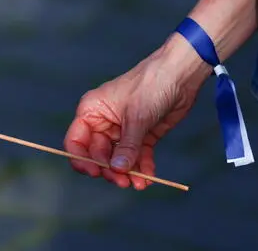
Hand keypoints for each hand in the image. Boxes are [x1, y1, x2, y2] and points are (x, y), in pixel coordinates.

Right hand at [63, 39, 207, 189]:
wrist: (180, 74)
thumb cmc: (151, 85)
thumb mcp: (136, 118)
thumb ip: (127, 147)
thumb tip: (117, 170)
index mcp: (92, 110)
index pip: (76, 141)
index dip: (82, 160)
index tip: (95, 173)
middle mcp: (103, 122)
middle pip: (98, 155)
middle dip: (110, 170)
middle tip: (123, 181)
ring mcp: (123, 130)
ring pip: (118, 159)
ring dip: (127, 173)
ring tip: (138, 184)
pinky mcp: (142, 135)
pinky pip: (137, 157)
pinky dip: (142, 168)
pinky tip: (148, 179)